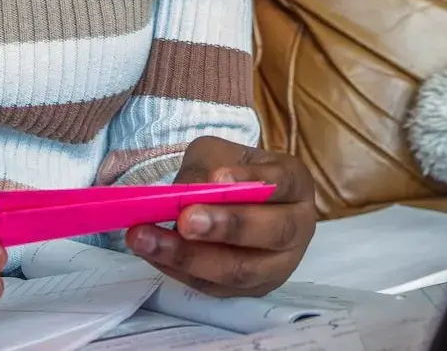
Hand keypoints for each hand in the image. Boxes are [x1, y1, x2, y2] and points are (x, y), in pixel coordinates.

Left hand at [126, 137, 315, 297]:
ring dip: (191, 257)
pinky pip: (215, 287)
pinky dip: (179, 270)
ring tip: (148, 239)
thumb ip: (203, 170)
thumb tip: (183, 196)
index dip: (253, 180)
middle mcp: (298, 227)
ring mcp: (279, 265)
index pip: (283, 182)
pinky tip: (151, 251)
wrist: (237, 202)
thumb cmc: (232, 172)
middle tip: (185, 219)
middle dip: (227, 226)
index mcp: (296, 184)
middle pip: (273, 232)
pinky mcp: (251, 291)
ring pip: (241, 270)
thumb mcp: (217, 155)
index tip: (218, 177)